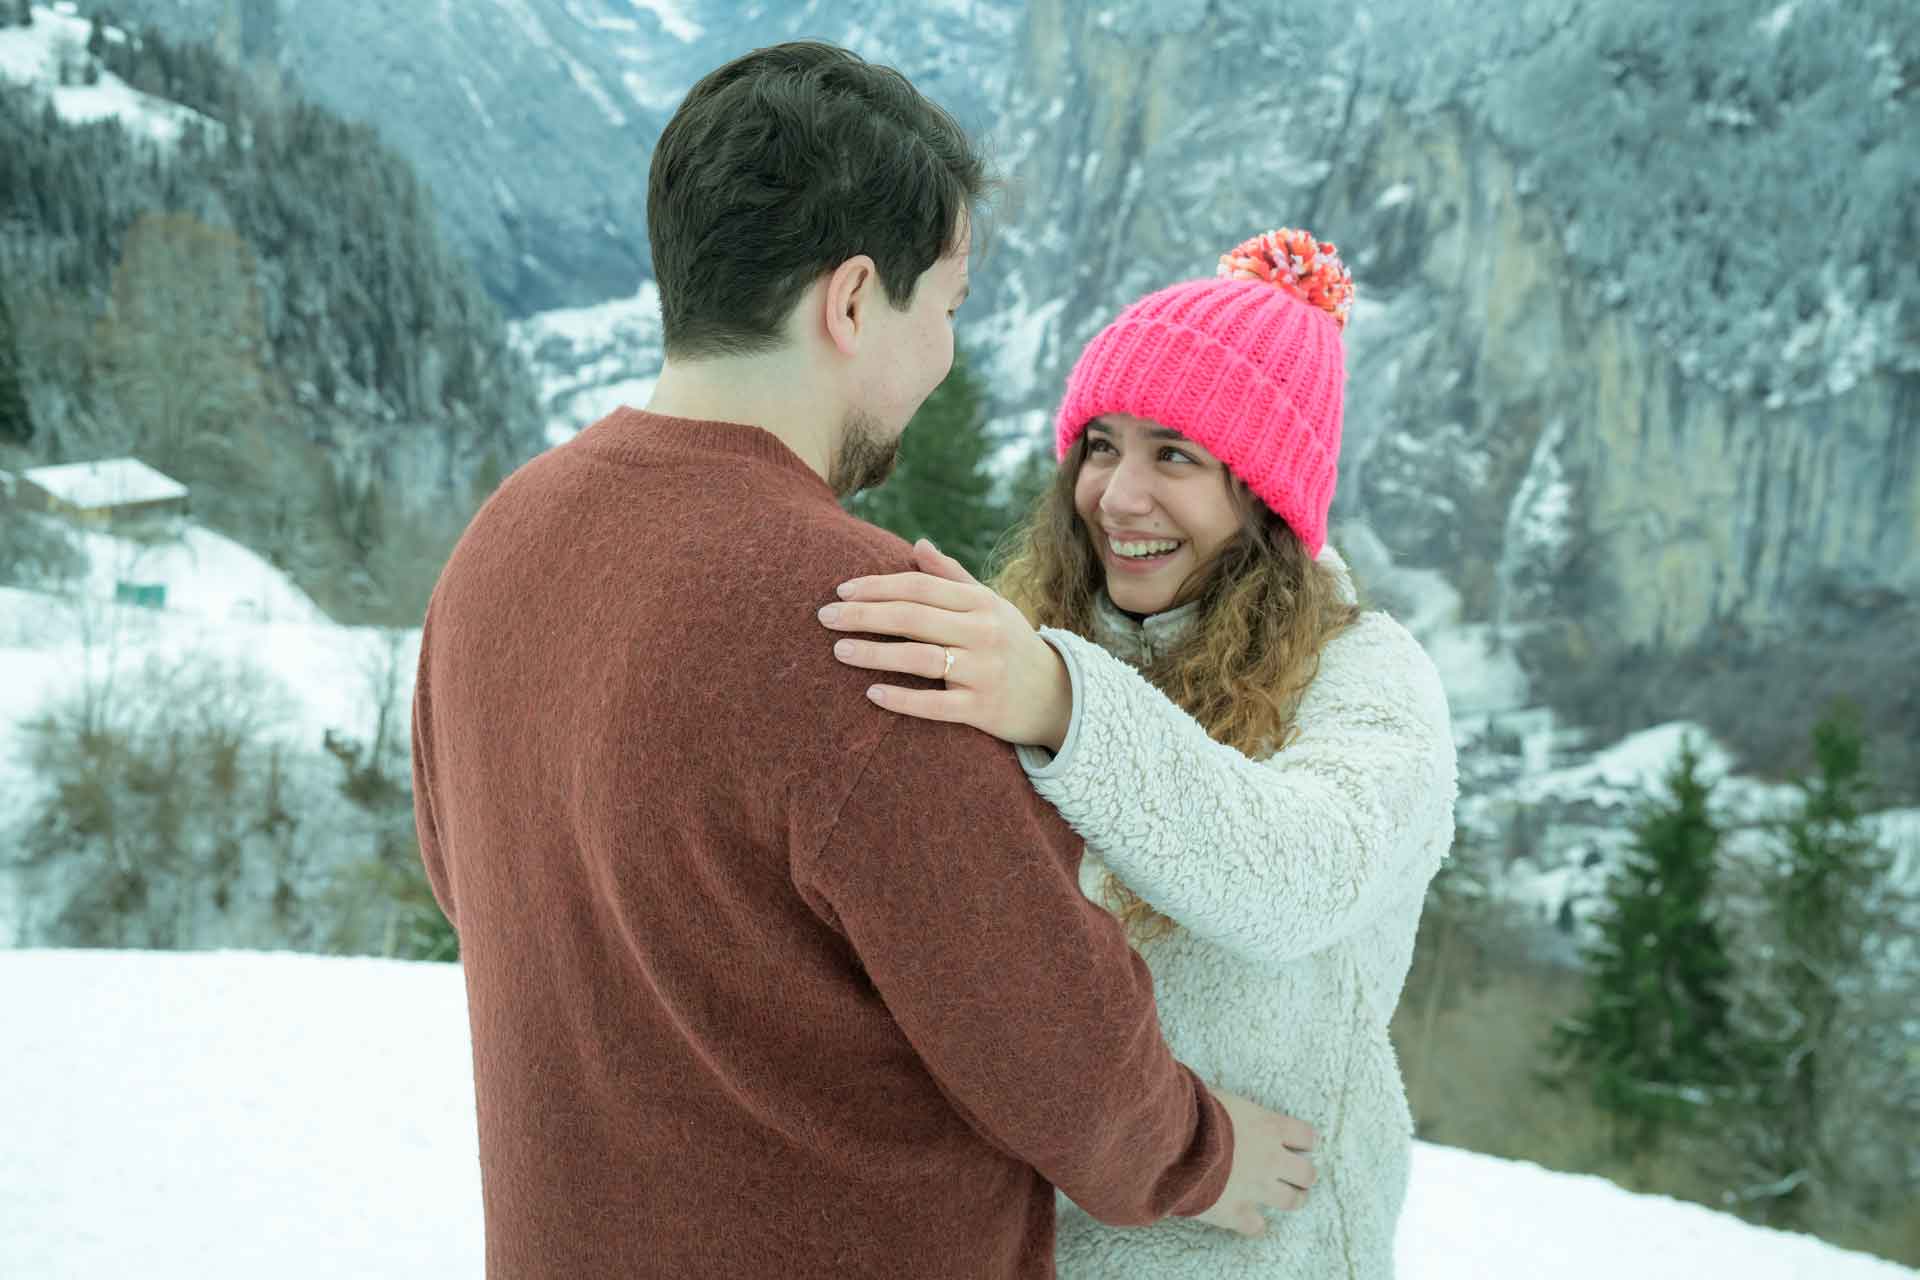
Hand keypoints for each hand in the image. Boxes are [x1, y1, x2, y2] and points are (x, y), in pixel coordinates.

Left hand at [820, 539, 1072, 751]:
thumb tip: (918, 543)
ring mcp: (984, 671)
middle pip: (913, 618)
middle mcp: (984, 632)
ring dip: (875, 654)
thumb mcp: (990, 605)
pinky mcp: (983, 709)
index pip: (920, 587)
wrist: (1060, 696)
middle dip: (864, 615)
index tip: (841, 590)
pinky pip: (936, 705)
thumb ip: (952, 576)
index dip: (878, 586)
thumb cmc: (1012, 644)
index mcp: (981, 603)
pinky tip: (872, 694)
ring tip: (839, 650)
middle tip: (825, 616)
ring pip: (920, 659)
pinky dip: (903, 699)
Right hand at [1190, 1088, 1317, 1236]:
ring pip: (1292, 1202)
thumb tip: (1216, 1104)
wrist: (1170, 1141)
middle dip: (1302, 1175)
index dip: (1305, 1142)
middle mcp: (1270, 1159)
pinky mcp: (1235, 1212)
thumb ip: (1230, 1109)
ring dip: (1290, 1199)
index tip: (1299, 1144)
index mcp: (1268, 1127)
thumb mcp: (1216, 1097)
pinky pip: (1256, 1227)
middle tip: (1292, 1174)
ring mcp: (1256, 1189)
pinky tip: (1248, 1219)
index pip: (1307, 1137)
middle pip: (1307, 1174)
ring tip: (1281, 1197)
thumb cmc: (1189, 1111)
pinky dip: (1254, 1224)